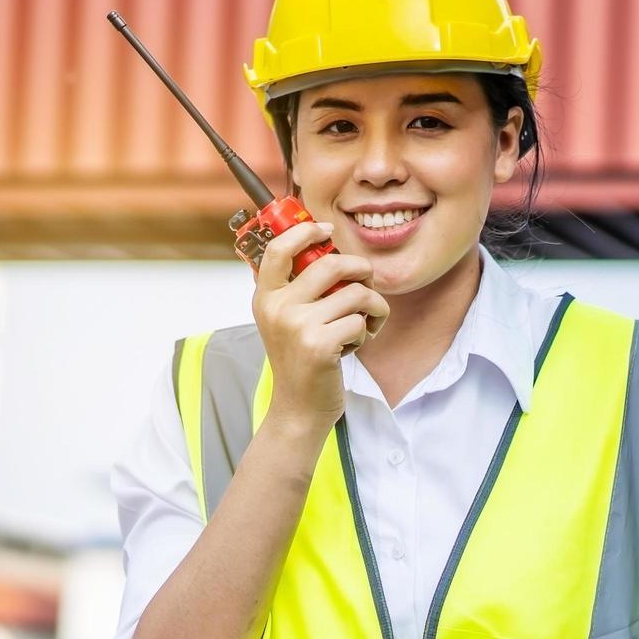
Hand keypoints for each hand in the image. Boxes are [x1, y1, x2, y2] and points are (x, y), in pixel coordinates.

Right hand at [251, 222, 390, 428]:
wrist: (298, 408)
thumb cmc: (300, 359)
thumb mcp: (285, 320)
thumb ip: (297, 287)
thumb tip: (326, 245)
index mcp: (265, 297)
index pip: (278, 248)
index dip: (305, 231)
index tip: (327, 230)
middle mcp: (277, 308)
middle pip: (331, 264)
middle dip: (361, 269)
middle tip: (367, 282)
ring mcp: (297, 326)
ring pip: (356, 294)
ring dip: (373, 307)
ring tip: (365, 324)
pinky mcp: (319, 345)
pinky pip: (360, 321)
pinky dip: (367, 332)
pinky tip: (354, 346)